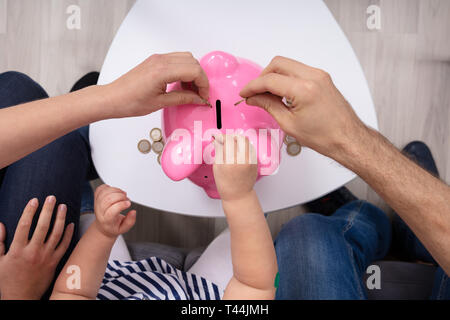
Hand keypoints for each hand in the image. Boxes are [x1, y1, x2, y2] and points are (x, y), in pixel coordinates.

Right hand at [0, 196, 73, 299]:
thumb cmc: (7, 279)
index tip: (34, 200)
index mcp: (17, 251)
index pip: (24, 226)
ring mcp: (46, 257)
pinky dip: (69, 233)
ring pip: (56, 234)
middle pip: (43, 226)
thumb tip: (0, 224)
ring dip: (60, 218)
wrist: (20, 298)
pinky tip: (71, 223)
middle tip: (52, 197)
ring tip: (62, 206)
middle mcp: (33, 252)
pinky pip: (64, 245)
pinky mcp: (54, 262)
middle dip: (47, 210)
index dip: (29, 211)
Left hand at [93, 185, 135, 238]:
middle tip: (126, 199)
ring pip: (104, 192)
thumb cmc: (112, 226)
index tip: (128, 203)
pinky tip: (114, 192)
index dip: (121, 205)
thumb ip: (130, 221)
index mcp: (106, 220)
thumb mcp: (123, 229)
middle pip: (108, 199)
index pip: (111, 211)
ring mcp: (97, 204)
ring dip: (116, 190)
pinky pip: (100, 189)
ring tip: (122, 194)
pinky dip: (109, 187)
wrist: (102, 226)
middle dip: (120, 196)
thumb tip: (133, 212)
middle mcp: (100, 211)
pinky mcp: (96, 198)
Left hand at [106, 52, 209, 117]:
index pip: (194, 70)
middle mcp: (160, 61)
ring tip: (191, 90)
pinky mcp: (155, 61)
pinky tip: (181, 85)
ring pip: (186, 58)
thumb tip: (198, 99)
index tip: (204, 96)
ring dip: (193, 73)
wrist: (113, 98)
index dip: (203, 84)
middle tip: (200, 94)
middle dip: (200, 78)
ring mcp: (157, 59)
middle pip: (193, 62)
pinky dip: (184, 70)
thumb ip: (183, 99)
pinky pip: (176, 60)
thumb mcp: (160, 103)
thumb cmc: (129, 101)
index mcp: (162, 71)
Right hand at [213, 135, 257, 201]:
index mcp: (230, 162)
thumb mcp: (217, 166)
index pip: (228, 141)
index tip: (218, 137)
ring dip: (238, 141)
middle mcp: (243, 160)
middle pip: (240, 138)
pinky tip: (238, 152)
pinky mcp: (255, 162)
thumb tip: (218, 140)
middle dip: (231, 137)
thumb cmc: (226, 184)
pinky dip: (244, 147)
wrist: (238, 194)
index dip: (221, 137)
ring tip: (232, 146)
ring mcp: (251, 161)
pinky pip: (250, 148)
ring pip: (247, 142)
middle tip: (225, 140)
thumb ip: (219, 151)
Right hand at [239, 56, 366, 157]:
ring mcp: (319, 75)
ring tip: (268, 95)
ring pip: (288, 64)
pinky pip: (298, 70)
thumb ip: (268, 106)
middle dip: (263, 77)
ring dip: (274, 76)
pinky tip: (281, 93)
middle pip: (278, 64)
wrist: (346, 138)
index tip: (244, 93)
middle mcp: (313, 77)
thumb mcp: (289, 124)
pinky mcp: (322, 78)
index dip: (252, 86)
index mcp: (304, 89)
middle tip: (255, 93)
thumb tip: (254, 98)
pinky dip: (286, 78)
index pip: (270, 79)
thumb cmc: (325, 136)